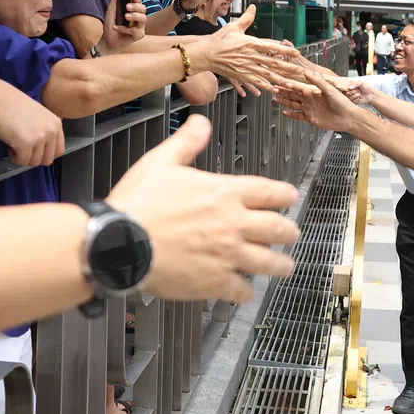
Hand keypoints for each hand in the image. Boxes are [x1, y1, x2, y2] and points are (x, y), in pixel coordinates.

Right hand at [0, 86, 65, 166]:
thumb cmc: (14, 106)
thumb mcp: (39, 116)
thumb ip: (45, 130)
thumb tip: (44, 149)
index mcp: (56, 124)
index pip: (59, 151)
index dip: (45, 153)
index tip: (34, 149)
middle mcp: (51, 132)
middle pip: (48, 160)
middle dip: (34, 158)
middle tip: (23, 149)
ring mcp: (40, 138)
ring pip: (34, 162)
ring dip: (23, 157)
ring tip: (15, 145)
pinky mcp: (26, 144)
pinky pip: (22, 161)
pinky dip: (15, 158)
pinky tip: (10, 146)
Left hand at [99, 0, 146, 53]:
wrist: (107, 40)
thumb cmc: (111, 24)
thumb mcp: (112, 8)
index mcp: (133, 10)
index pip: (139, 2)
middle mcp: (138, 18)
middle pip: (144, 9)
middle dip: (136, 7)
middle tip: (127, 6)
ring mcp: (140, 27)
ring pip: (143, 19)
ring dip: (134, 16)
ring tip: (125, 16)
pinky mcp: (138, 35)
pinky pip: (136, 31)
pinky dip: (124, 29)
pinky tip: (116, 28)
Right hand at [107, 115, 298, 302]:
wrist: (121, 243)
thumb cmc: (139, 203)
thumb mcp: (161, 161)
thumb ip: (187, 142)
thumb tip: (201, 122)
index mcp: (225, 193)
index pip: (269, 192)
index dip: (284, 195)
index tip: (291, 197)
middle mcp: (234, 224)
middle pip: (278, 229)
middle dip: (289, 232)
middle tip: (292, 235)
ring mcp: (228, 255)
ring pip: (269, 263)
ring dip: (281, 265)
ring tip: (285, 267)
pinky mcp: (216, 282)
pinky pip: (242, 290)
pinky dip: (246, 291)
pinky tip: (244, 291)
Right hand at [189, 5, 301, 95]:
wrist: (205, 54)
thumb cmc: (219, 40)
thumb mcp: (234, 27)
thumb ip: (246, 18)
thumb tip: (253, 7)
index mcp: (249, 43)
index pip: (271, 47)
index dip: (284, 51)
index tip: (296, 53)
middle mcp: (249, 57)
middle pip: (272, 63)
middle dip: (288, 67)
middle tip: (300, 71)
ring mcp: (246, 68)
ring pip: (266, 75)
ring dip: (280, 79)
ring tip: (292, 83)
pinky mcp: (241, 75)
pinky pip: (256, 82)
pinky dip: (266, 86)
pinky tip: (275, 89)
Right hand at [274, 69, 362, 131]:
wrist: (348, 117)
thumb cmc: (342, 102)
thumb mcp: (330, 89)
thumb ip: (318, 81)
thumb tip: (308, 72)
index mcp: (313, 91)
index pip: (298, 86)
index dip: (289, 84)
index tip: (280, 80)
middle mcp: (310, 99)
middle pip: (293, 94)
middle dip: (283, 91)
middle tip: (273, 88)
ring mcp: (309, 108)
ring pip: (293, 104)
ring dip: (284, 101)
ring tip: (275, 98)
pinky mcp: (311, 117)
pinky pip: (299, 115)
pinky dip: (291, 114)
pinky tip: (284, 112)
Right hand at [343, 78, 377, 104]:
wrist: (372, 94)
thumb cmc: (367, 87)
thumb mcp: (361, 83)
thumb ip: (355, 84)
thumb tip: (349, 88)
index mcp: (351, 87)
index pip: (345, 88)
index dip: (346, 89)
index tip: (349, 88)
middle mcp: (351, 92)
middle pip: (346, 93)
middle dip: (351, 92)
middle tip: (356, 91)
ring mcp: (352, 97)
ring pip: (348, 98)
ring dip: (353, 96)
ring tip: (359, 94)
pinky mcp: (354, 102)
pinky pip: (352, 102)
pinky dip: (355, 100)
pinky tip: (359, 98)